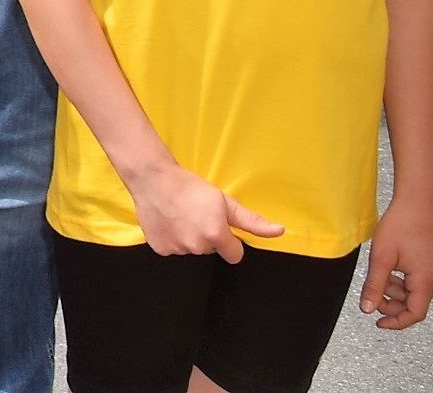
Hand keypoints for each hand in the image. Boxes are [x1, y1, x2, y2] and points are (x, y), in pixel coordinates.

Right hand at [128, 159, 280, 263]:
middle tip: (196, 216)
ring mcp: (177, 250)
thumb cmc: (191, 187)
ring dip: (189, 238)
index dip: (230, 241)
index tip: (219, 226)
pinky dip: (172, 239)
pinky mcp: (160, 249)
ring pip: (192, 250)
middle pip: (211, 251)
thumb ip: (252, 221)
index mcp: (216, 236)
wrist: (152, 178)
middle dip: (208, 238)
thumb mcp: (224, 200)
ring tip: (180, 217)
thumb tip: (280, 232)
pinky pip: (174, 250)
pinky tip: (168, 223)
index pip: (235, 255)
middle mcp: (197, 247)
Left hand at [360, 196, 432, 329]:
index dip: (396, 321)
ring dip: (392, 290)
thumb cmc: (400, 225)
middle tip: (371, 294)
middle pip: (412, 305)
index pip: (414, 314)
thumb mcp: (381, 258)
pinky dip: (398, 281)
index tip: (378, 322)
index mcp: (426, 281)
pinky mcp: (429, 266)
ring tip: (378, 273)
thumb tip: (366, 308)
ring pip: (411, 293)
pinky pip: (413, 282)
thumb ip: (374, 285)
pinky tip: (386, 268)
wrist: (415, 203)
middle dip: (390, 303)